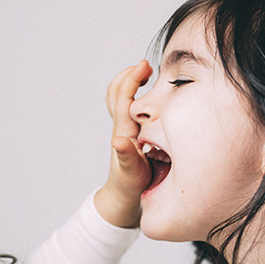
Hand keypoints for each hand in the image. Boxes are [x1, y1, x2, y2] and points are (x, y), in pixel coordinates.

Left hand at [94, 60, 153, 228]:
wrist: (122, 198)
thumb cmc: (130, 186)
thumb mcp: (132, 173)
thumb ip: (126, 157)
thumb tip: (117, 141)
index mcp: (125, 131)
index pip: (124, 98)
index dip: (132, 79)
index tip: (145, 65)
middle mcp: (121, 126)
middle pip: (116, 92)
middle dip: (129, 74)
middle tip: (146, 66)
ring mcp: (123, 128)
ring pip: (118, 97)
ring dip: (129, 82)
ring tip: (147, 75)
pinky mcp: (128, 133)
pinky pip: (126, 106)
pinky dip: (133, 93)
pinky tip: (148, 97)